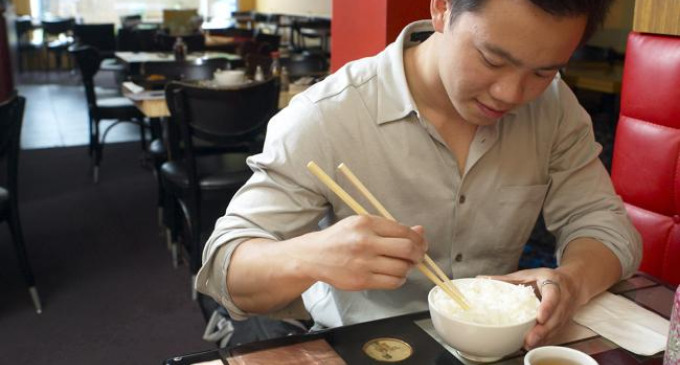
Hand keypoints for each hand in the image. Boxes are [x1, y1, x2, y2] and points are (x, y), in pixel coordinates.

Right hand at [301, 215, 427, 290]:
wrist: (314, 256)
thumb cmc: (340, 238)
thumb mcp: (362, 224)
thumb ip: (391, 228)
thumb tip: (420, 231)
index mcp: (366, 223)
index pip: (404, 231)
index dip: (418, 239)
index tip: (420, 243)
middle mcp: (365, 241)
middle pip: (407, 249)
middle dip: (418, 254)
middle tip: (417, 256)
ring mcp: (363, 262)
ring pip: (402, 268)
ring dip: (408, 268)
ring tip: (402, 265)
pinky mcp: (361, 280)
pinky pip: (392, 282)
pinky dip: (399, 279)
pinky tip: (394, 274)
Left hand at [484, 268, 582, 348]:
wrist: (573, 283)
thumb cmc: (546, 278)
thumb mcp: (528, 274)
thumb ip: (507, 279)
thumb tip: (482, 279)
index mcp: (554, 284)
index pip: (553, 296)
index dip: (547, 308)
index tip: (540, 318)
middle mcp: (563, 299)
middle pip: (555, 317)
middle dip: (542, 330)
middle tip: (529, 339)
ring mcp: (565, 312)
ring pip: (556, 327)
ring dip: (543, 338)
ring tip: (528, 344)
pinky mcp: (563, 322)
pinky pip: (555, 332)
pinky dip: (544, 339)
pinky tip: (532, 344)